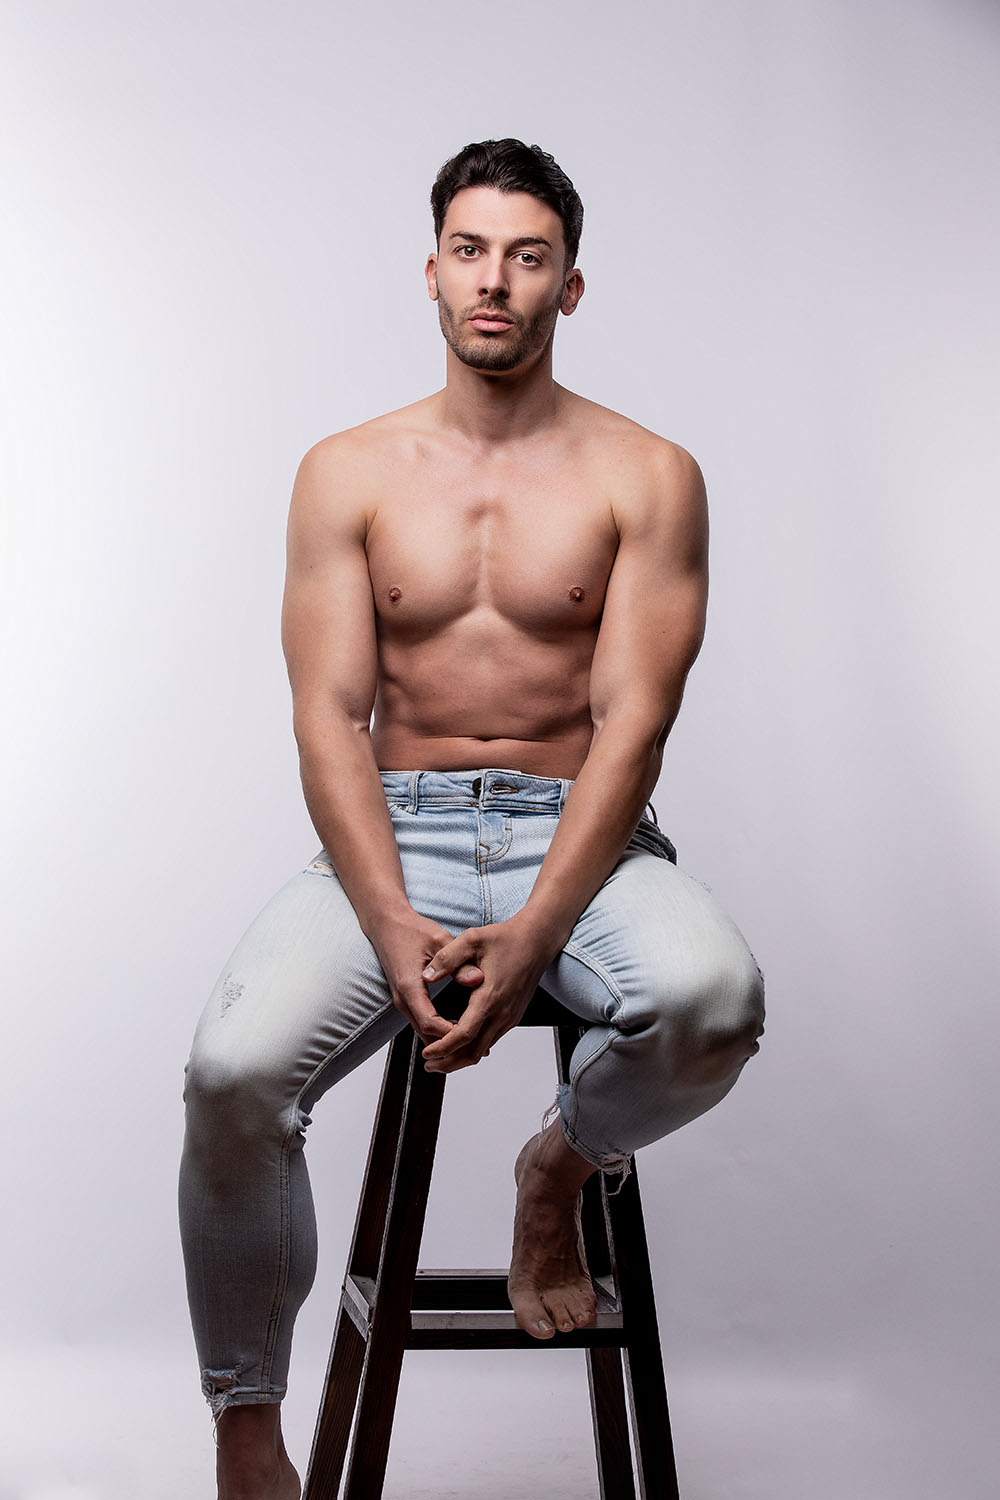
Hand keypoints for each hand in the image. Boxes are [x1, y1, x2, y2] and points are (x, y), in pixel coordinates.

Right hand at [368, 907, 483, 1044]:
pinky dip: (439, 1029)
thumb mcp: (439, 940)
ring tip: (474, 1041)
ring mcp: (402, 1001)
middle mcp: (403, 999)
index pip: (430, 1023)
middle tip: (480, 1046)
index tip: (474, 1034)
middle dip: (451, 1044)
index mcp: (410, 987)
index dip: (451, 1034)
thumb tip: (478, 979)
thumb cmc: (411, 930)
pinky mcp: (406, 999)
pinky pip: (422, 1022)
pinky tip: (459, 1026)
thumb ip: (458, 962)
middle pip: (426, 1035)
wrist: (387, 924)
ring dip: (446, 1039)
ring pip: (423, 1031)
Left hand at [419, 916, 554, 1072]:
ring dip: (460, 1056)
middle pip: (473, 1052)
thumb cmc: (506, 938)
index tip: (426, 1053)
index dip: (443, 1048)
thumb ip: (447, 958)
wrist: (536, 940)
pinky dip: (473, 1046)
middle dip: (449, 1062)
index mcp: (489, 997)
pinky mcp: (513, 1016)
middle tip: (428, 1064)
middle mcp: (502, 1013)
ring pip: (483, 1049)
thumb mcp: (471, 940)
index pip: (464, 1035)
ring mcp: (510, 1017)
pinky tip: (459, 1040)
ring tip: (439, 1056)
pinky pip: (491, 1038)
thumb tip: (427, 976)